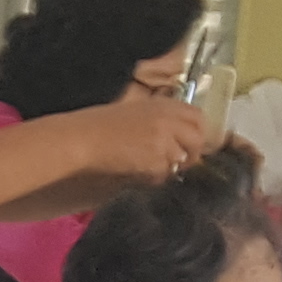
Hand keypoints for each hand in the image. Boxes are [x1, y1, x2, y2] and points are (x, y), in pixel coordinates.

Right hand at [69, 93, 219, 183]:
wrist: (83, 139)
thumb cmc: (99, 125)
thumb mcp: (135, 111)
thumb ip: (160, 120)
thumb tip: (177, 138)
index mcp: (163, 104)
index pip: (198, 117)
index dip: (197, 132)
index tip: (189, 143)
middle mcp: (169, 120)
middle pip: (197, 139)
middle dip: (191, 153)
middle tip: (177, 162)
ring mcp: (165, 140)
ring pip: (181, 160)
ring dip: (168, 167)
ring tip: (146, 166)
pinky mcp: (156, 160)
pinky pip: (163, 174)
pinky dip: (152, 177)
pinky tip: (135, 171)